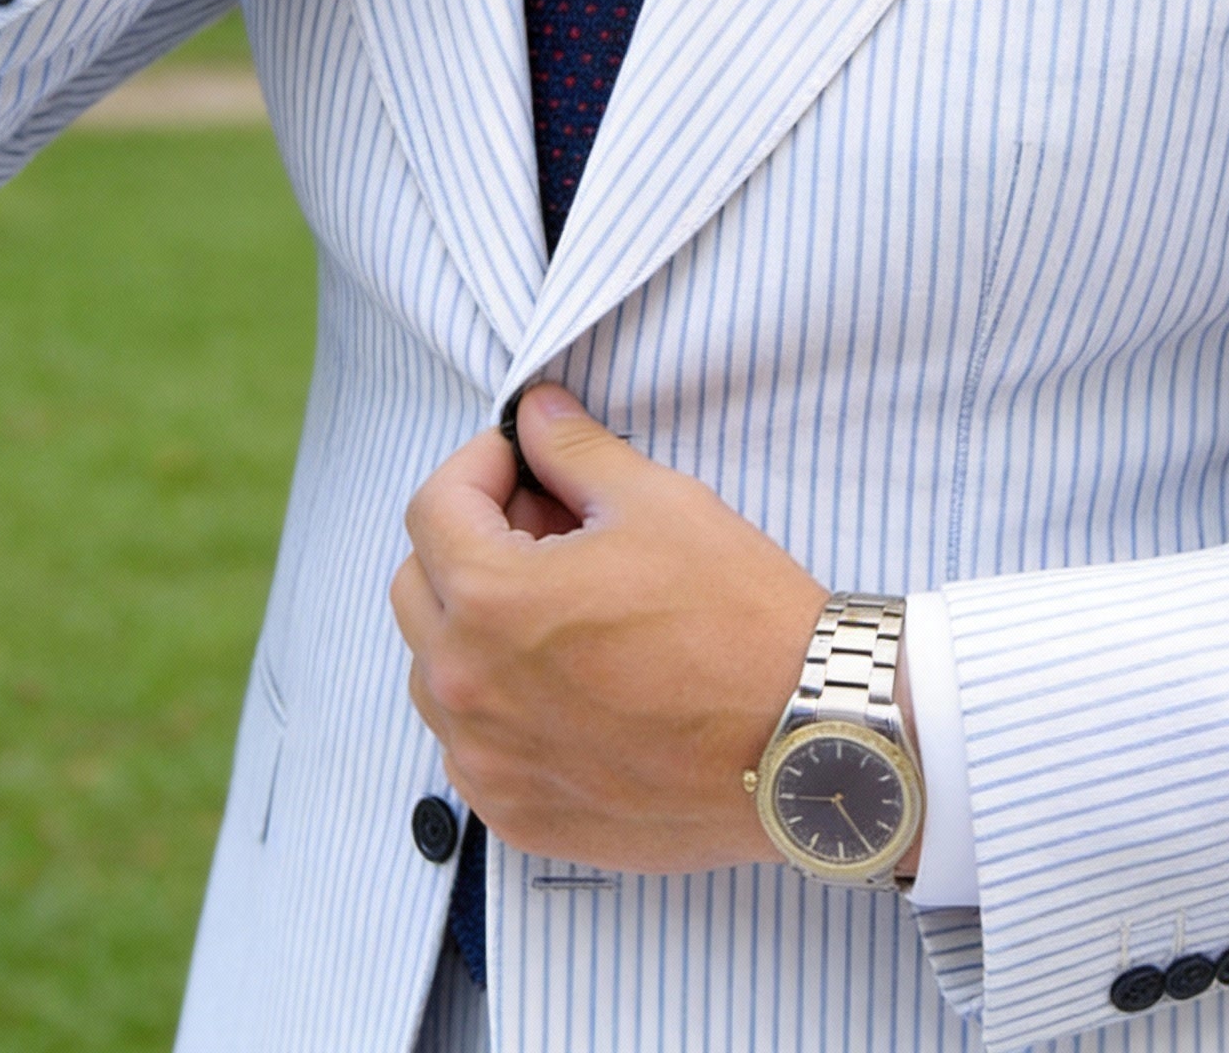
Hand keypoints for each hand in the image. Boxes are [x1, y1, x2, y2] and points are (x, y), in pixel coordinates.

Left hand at [390, 384, 828, 871]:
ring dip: (476, 624)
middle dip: (470, 540)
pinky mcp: (519, 815)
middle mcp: (469, 689)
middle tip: (549, 526)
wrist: (809, 742)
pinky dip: (500, 702)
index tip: (523, 461)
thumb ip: (573, 449)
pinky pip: (472, 746)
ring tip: (564, 607)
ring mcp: (489, 763)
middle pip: (419, 587)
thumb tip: (535, 414)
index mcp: (491, 600)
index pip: (433, 508)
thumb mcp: (657, 502)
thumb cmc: (739, 620)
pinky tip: (571, 680)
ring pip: (436, 671)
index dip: (480, 466)